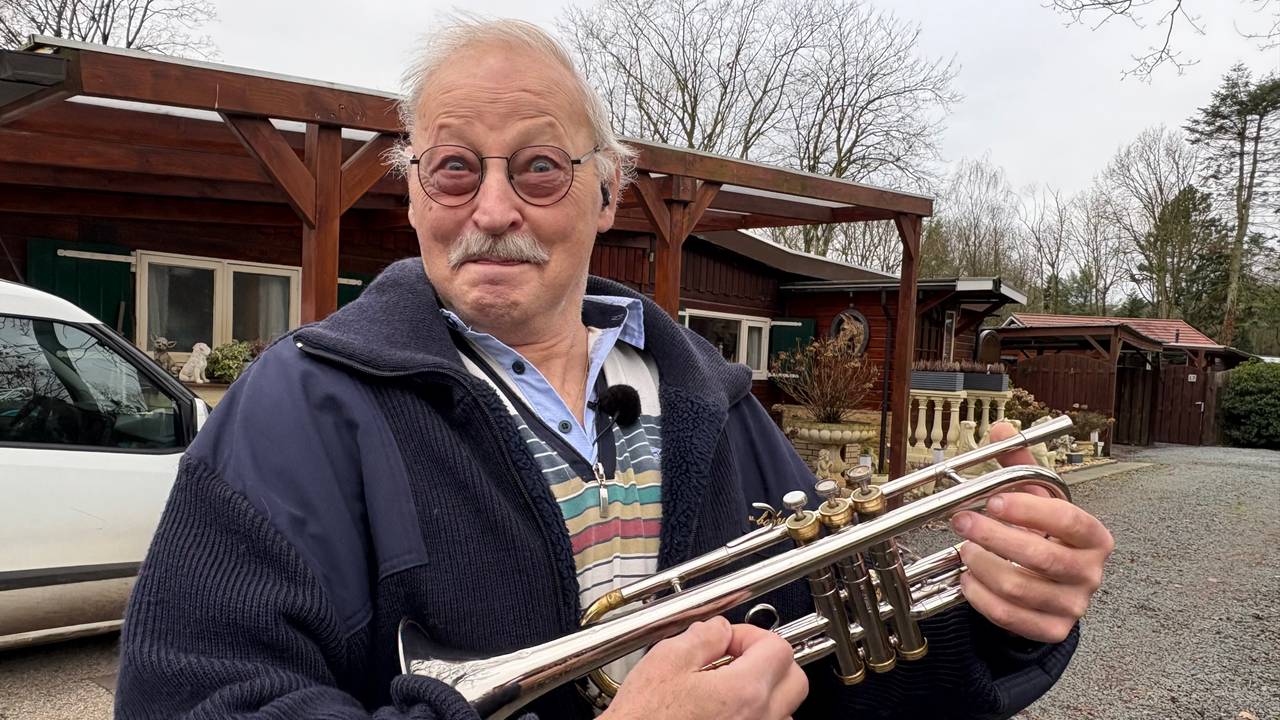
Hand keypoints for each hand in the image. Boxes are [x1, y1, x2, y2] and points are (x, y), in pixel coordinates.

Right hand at [601, 616, 807, 719]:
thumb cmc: (643, 719)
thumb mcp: (666, 662)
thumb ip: (702, 636)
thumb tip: (719, 628)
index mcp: (744, 692)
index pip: (779, 648)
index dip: (752, 635)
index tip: (729, 640)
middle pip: (794, 679)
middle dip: (769, 661)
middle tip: (736, 658)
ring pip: (784, 710)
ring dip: (764, 691)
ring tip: (726, 687)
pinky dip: (753, 715)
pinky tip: (721, 710)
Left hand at [949, 421, 1114, 642]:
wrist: (1049, 588)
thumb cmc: (1043, 537)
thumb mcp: (1036, 502)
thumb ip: (1020, 467)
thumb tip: (1002, 429)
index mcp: (1094, 536)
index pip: (1068, 520)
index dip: (1029, 510)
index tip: (993, 500)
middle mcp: (1090, 572)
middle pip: (1041, 555)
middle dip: (993, 536)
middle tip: (961, 521)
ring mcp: (1073, 605)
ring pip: (1020, 587)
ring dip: (982, 566)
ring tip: (963, 549)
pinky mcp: (1053, 630)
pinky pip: (1011, 616)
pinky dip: (981, 597)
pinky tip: (967, 579)